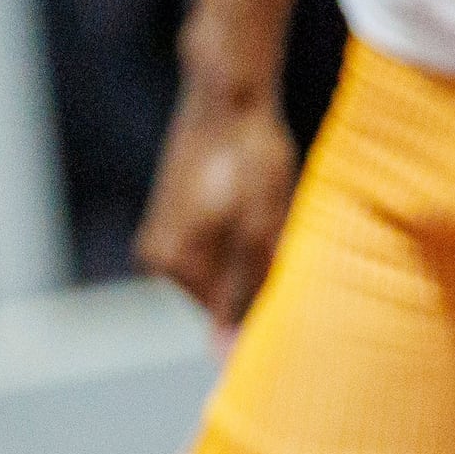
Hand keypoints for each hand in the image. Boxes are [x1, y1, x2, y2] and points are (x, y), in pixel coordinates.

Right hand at [135, 72, 298, 328]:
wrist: (229, 97)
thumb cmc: (250, 159)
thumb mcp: (259, 230)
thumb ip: (245, 295)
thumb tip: (228, 356)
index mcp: (172, 265)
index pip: (227, 322)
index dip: (268, 312)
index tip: (297, 291)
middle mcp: (157, 256)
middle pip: (225, 297)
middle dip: (262, 284)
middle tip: (289, 246)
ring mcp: (165, 233)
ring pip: (226, 272)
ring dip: (258, 262)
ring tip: (278, 224)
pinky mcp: (177, 214)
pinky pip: (219, 250)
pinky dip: (247, 242)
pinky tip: (266, 212)